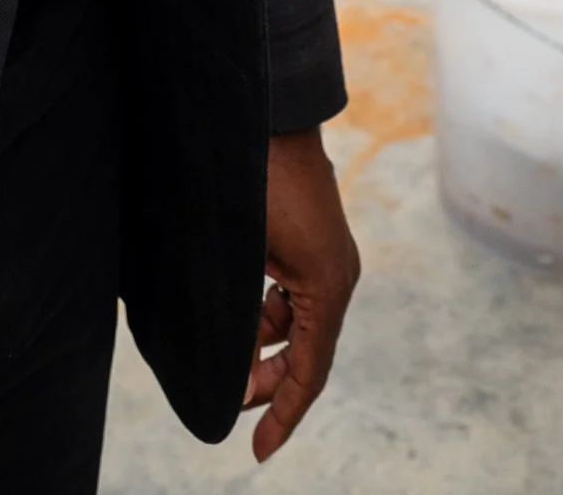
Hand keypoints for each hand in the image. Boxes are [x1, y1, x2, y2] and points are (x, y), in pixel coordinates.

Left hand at [243, 130, 359, 462]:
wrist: (267, 112)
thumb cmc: (252, 180)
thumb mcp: (241, 258)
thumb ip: (237, 323)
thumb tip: (234, 378)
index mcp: (329, 285)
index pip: (309, 373)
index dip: (283, 415)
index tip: (257, 451)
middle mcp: (337, 275)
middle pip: (304, 352)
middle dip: (267, 382)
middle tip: (229, 406)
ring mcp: (328, 257)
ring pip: (296, 324)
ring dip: (262, 347)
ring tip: (225, 361)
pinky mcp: (313, 242)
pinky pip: (293, 296)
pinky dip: (265, 315)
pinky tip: (236, 318)